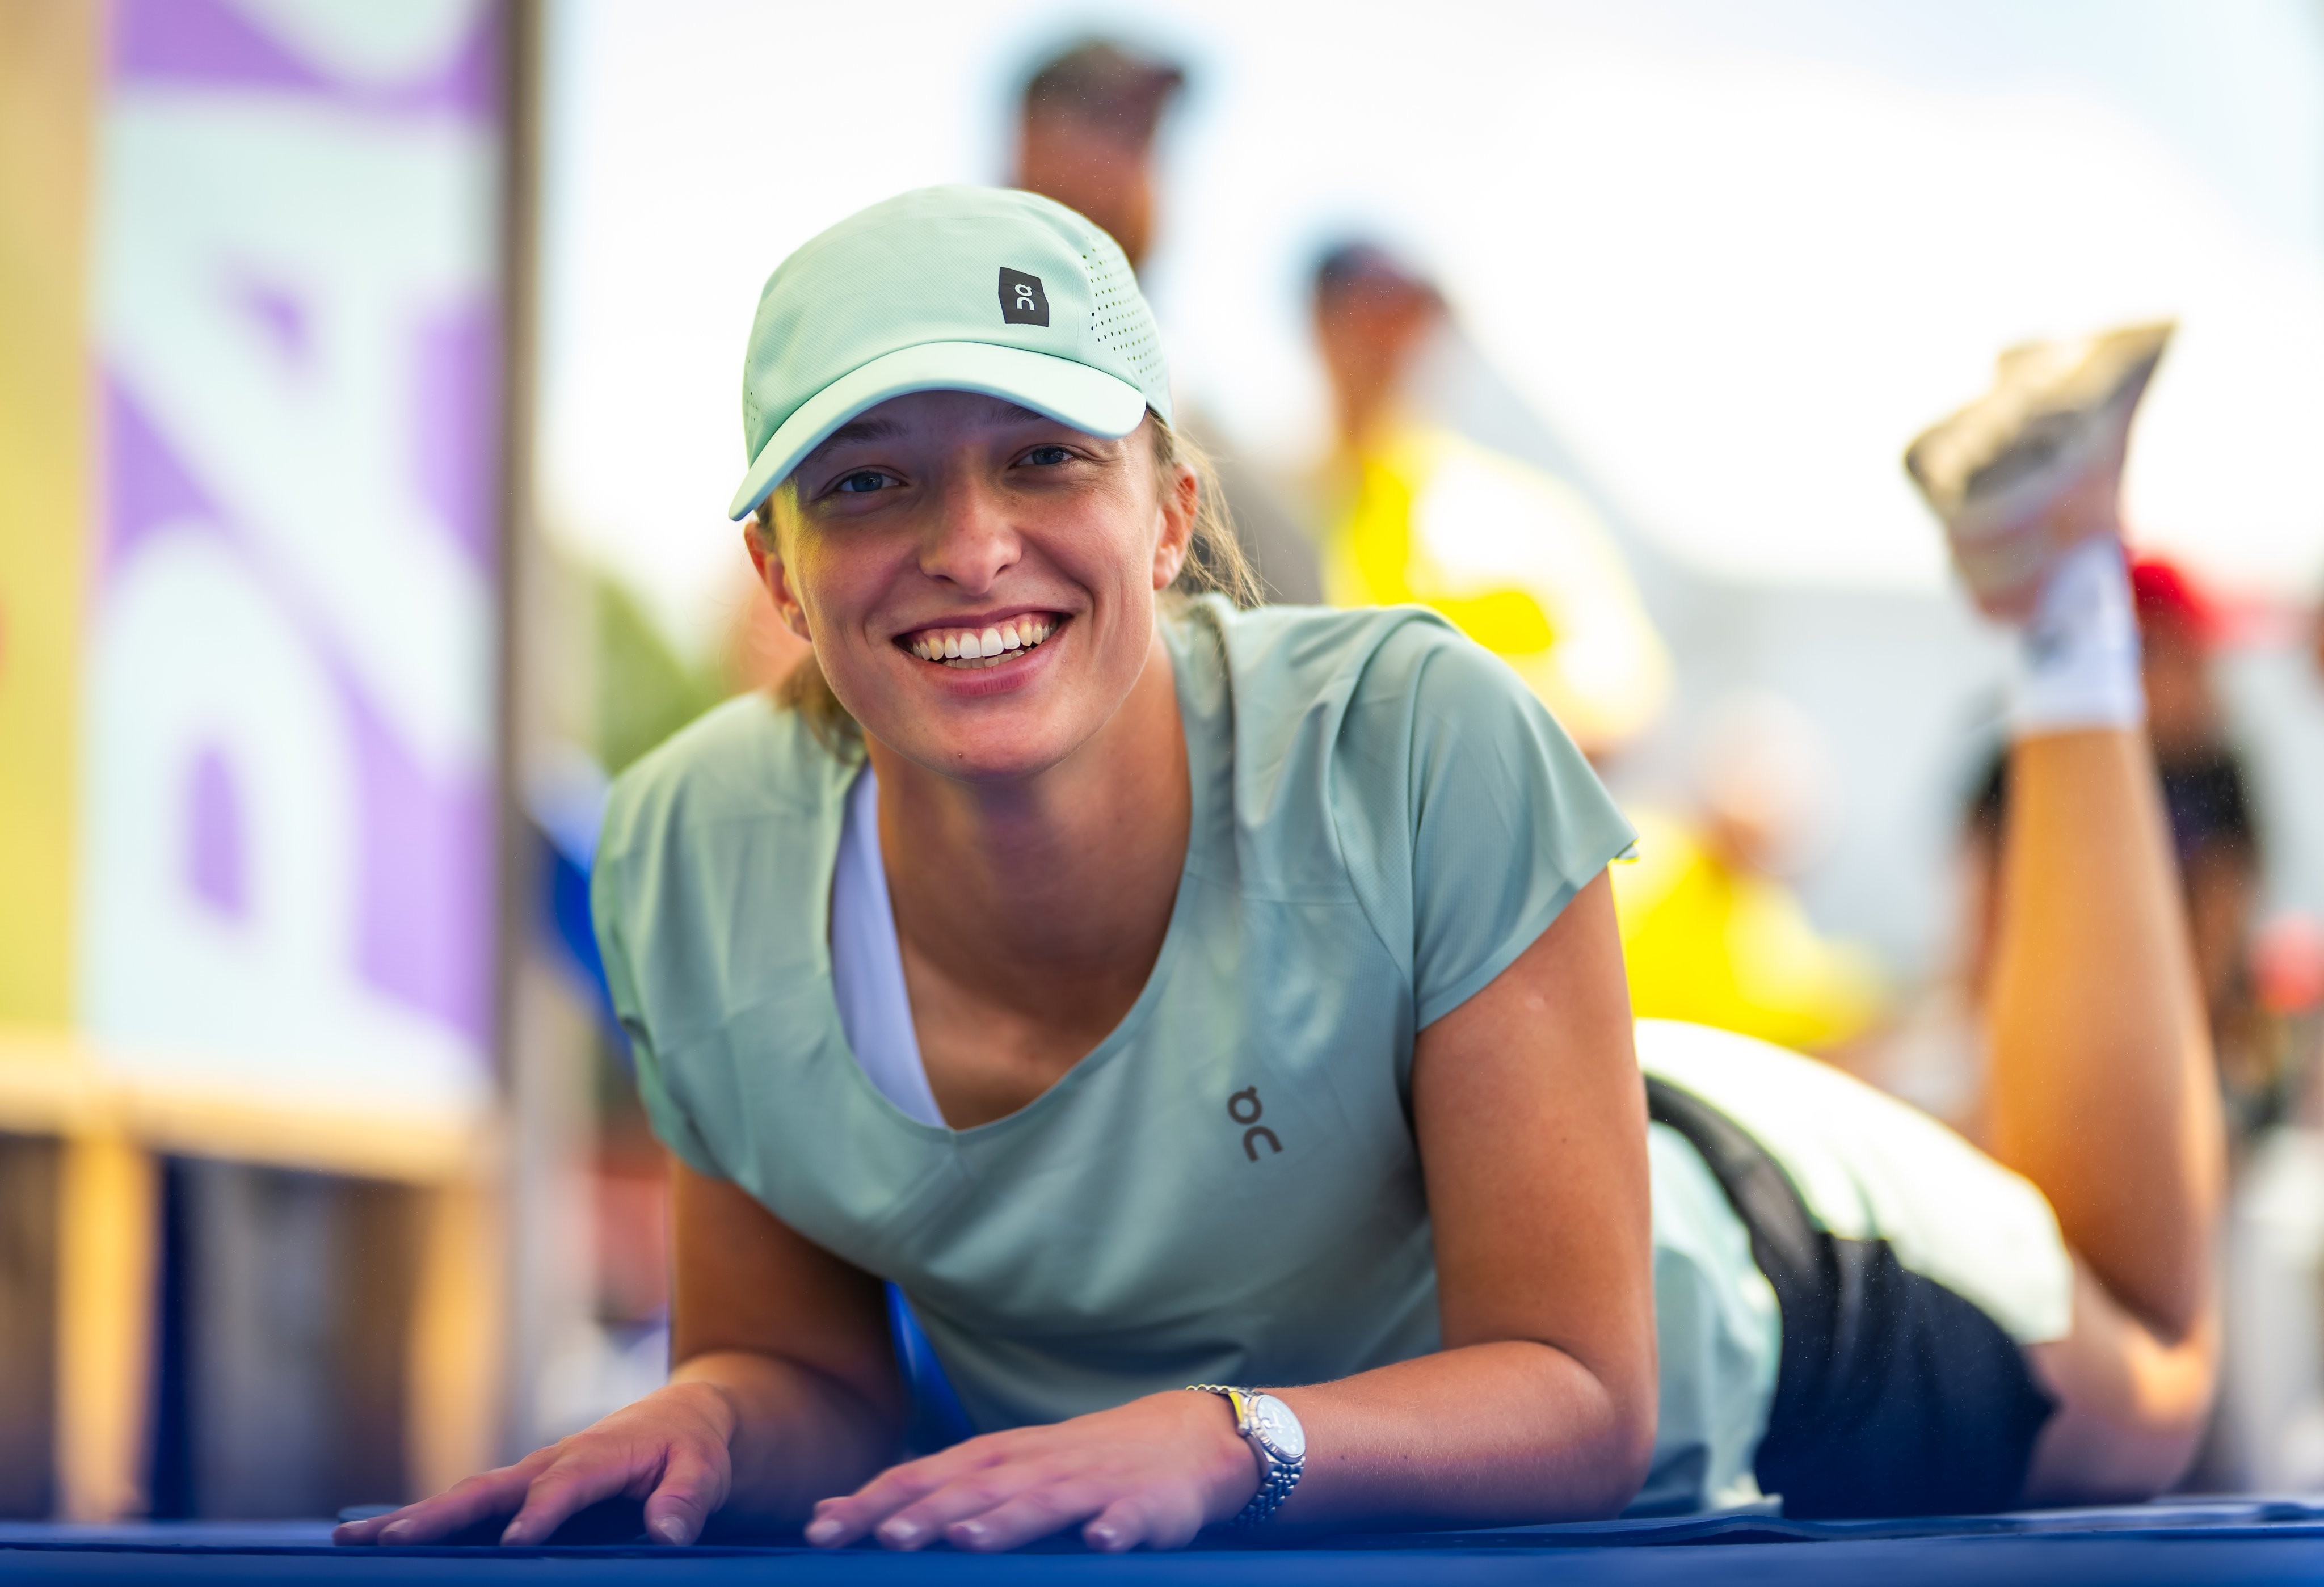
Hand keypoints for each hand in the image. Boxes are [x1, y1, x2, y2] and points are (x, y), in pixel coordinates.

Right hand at [332, 1380, 738, 1547]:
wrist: (683, 1418)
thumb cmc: (692, 1449)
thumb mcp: (704, 1470)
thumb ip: (686, 1500)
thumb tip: (668, 1535)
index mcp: (597, 1456)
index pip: (564, 1486)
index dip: (541, 1515)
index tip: (517, 1544)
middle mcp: (550, 1462)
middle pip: (488, 1491)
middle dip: (437, 1516)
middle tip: (386, 1541)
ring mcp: (528, 1476)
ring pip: (464, 1500)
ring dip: (409, 1521)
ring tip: (352, 1543)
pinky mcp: (520, 1492)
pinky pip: (468, 1511)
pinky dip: (423, 1525)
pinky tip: (380, 1544)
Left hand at [802, 1389, 1259, 1552]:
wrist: (1182, 1440)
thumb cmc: (1075, 1464)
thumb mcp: (998, 1467)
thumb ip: (927, 1490)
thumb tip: (829, 1512)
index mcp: (999, 1458)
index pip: (926, 1476)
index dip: (876, 1502)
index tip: (823, 1531)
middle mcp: (1039, 1465)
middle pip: (977, 1488)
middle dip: (930, 1513)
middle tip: (884, 1539)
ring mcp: (1094, 1484)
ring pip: (1045, 1502)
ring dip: (1008, 1521)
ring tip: (969, 1540)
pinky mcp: (1146, 1505)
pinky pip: (1130, 1518)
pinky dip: (1115, 1528)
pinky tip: (1101, 1542)